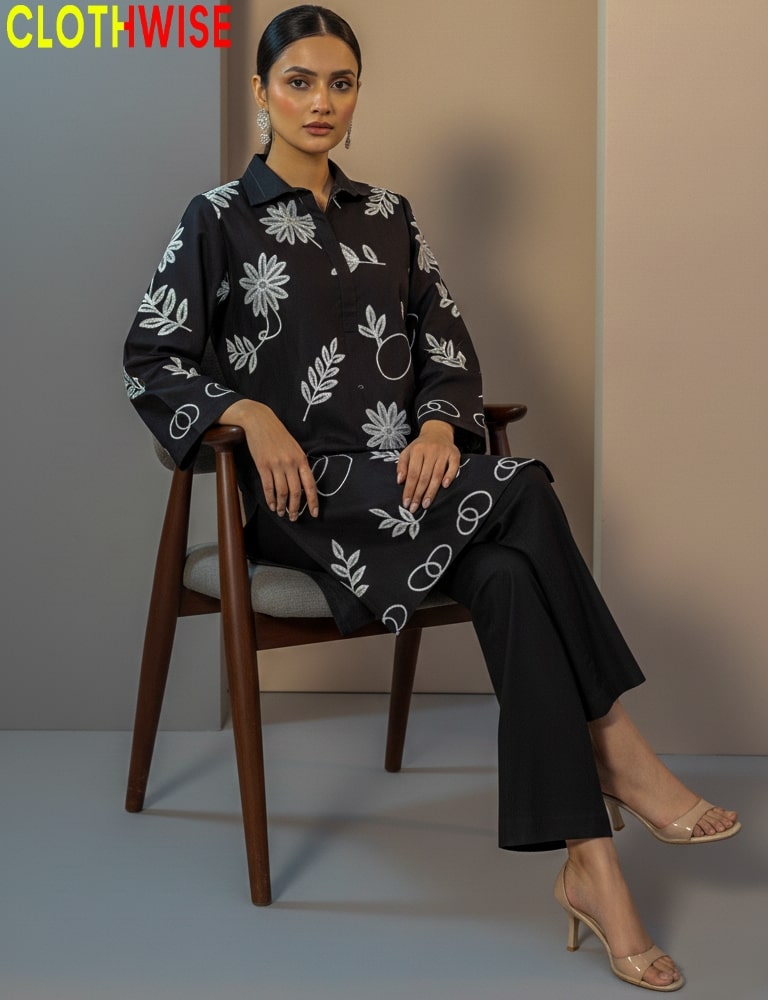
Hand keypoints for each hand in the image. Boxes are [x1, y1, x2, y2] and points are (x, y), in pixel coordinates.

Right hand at [219, 400, 318, 519]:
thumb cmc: (278, 434)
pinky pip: (268, 487)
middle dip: (295, 508)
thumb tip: (302, 483)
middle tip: (293, 518)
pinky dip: (270, 499)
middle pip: (295, 492)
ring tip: (281, 513)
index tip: (314, 513)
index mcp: (301, 459)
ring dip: (282, 505)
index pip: (310, 484)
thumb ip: (299, 464)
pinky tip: (272, 505)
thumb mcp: (294, 447)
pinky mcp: (263, 465)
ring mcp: (276, 465)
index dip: (313, 501)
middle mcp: (290, 463)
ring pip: (282, 492)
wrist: (260, 421)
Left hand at [397, 420, 459, 512]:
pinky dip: (450, 476)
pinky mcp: (455, 454)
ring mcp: (443, 452)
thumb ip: (402, 466)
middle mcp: (430, 451)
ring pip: (437, 475)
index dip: (409, 489)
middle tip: (414, 508)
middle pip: (424, 477)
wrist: (438, 431)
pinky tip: (445, 487)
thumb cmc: (420, 446)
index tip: (406, 503)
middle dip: (418, 494)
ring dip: (432, 491)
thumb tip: (400, 481)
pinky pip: (453, 467)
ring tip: (426, 504)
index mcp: (417, 450)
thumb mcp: (407, 452)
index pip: (412, 474)